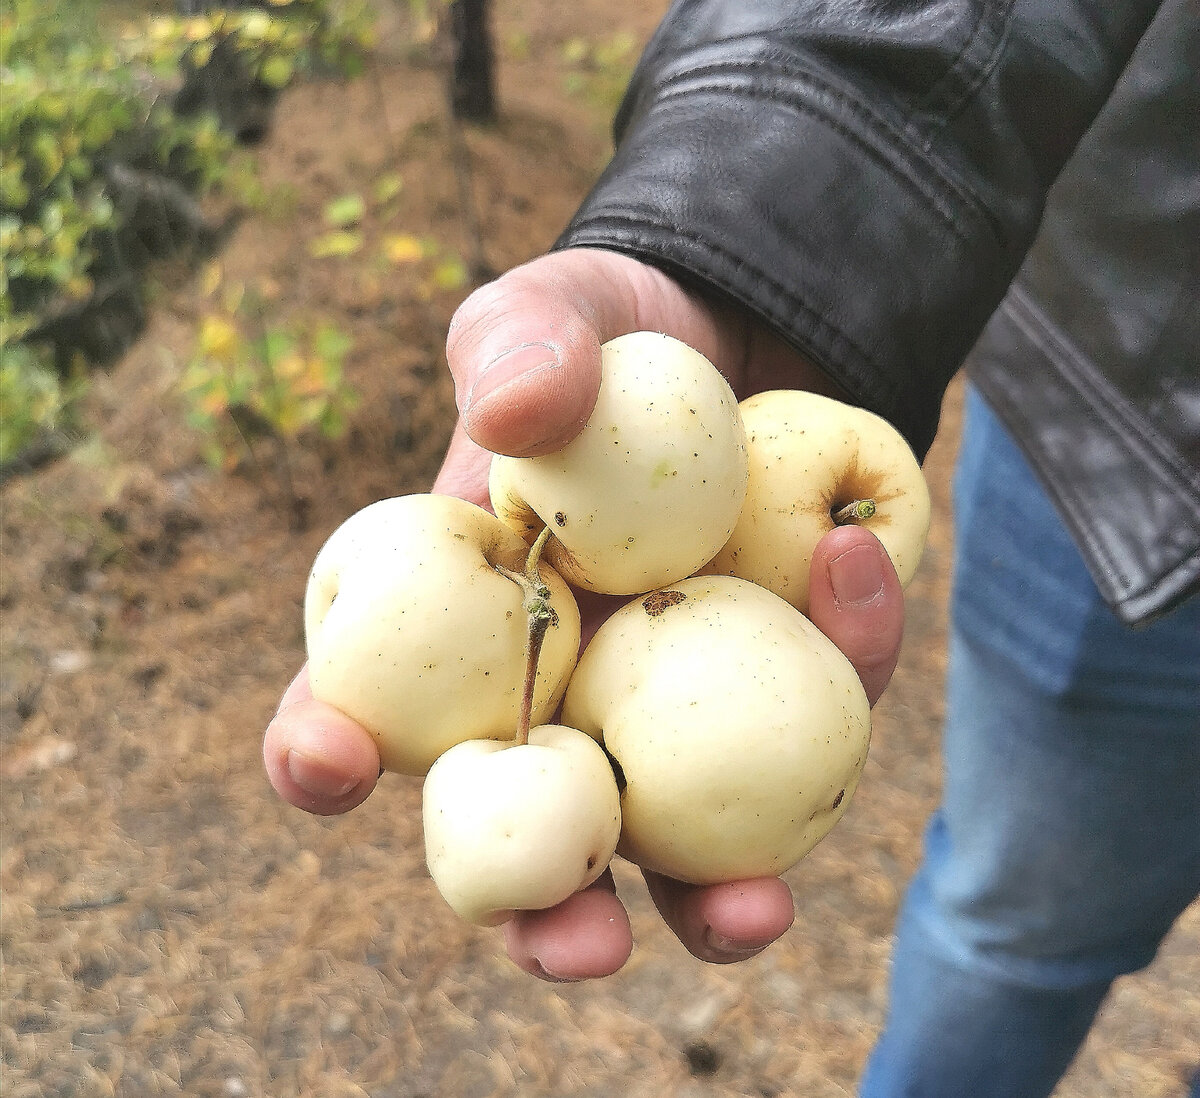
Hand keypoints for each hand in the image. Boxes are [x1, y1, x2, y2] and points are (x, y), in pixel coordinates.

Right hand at [264, 247, 905, 978]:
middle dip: (547, 912)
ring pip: (690, 834)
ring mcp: (684, 704)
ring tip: (752, 912)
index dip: (327, 747)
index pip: (371, 705)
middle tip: (576, 944)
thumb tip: (506, 413)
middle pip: (537, 833)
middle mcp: (569, 693)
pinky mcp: (793, 674)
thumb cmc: (612, 337)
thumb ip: (518, 345)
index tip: (323, 762)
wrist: (742, 322)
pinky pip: (823, 693)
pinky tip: (854, 561)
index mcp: (471, 629)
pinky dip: (846, 648)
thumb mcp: (555, 314)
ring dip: (717, 896)